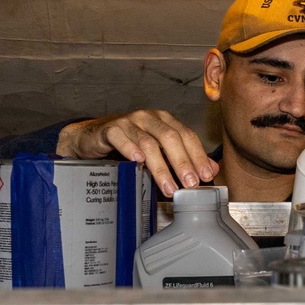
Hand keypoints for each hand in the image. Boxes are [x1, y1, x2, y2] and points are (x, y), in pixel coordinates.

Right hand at [56, 110, 218, 196]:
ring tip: (169, 186)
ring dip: (161, 166)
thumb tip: (211, 170)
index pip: (187, 136)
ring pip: (149, 142)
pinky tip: (138, 162)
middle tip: (190, 184)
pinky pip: (122, 138)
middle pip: (171, 138)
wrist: (93, 138)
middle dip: (183, 162)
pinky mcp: (110, 129)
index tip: (205, 176)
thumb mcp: (160, 152)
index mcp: (166, 121)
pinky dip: (131, 149)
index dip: (198, 156)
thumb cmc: (130, 145)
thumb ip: (185, 159)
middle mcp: (150, 118)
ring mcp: (129, 121)